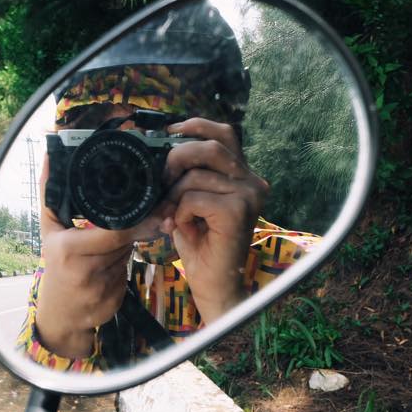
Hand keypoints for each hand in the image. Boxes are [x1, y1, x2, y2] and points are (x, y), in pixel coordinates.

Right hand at [34, 158, 162, 358]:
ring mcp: (99, 288)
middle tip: (154, 215)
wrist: (59, 314)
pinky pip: (127, 273)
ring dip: (131, 245)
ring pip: (128, 255)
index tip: (150, 208)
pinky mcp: (113, 302)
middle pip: (124, 242)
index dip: (134, 221)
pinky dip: (126, 264)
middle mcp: (83, 269)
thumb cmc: (56, 264)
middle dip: (137, 229)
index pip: (112, 231)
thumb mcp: (49, 230)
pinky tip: (115, 265)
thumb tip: (50, 158)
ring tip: (120, 241)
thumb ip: (50, 194)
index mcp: (67, 248)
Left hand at [159, 118, 268, 322]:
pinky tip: (183, 228)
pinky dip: (179, 212)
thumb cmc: (199, 243)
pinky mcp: (238, 211)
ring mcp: (249, 195)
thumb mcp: (188, 201)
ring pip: (196, 175)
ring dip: (172, 195)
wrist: (214, 284)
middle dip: (176, 159)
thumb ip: (184, 175)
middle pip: (210, 146)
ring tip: (169, 215)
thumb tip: (159, 147)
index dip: (194, 127)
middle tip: (161, 181)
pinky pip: (194, 198)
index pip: (223, 133)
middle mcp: (252, 181)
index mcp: (242, 175)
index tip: (168, 133)